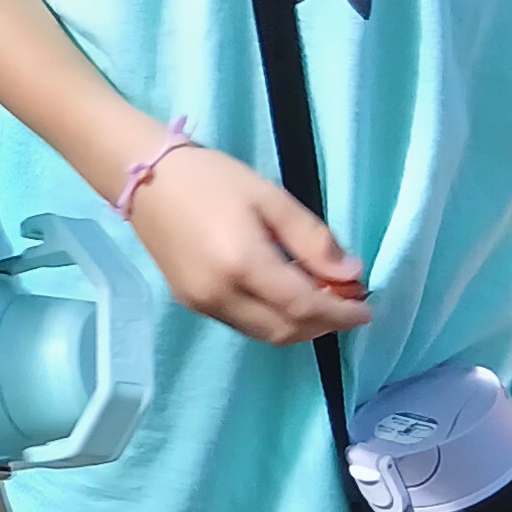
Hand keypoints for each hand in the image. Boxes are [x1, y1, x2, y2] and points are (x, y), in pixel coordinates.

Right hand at [126, 140, 366, 344]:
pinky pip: (243, 324)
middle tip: (347, 302)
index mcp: (243, 264)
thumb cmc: (211, 178)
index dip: (341, 313)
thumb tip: (349, 274)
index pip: (304, 306)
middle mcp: (220, 295)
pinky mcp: (191, 303)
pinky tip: (284, 297)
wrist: (145, 178)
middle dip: (324, 324)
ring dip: (299, 326)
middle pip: (286, 330)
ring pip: (265, 334)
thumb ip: (313, 239)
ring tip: (321, 300)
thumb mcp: (271, 197)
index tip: (367, 308)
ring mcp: (202, 304)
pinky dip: (273, 319)